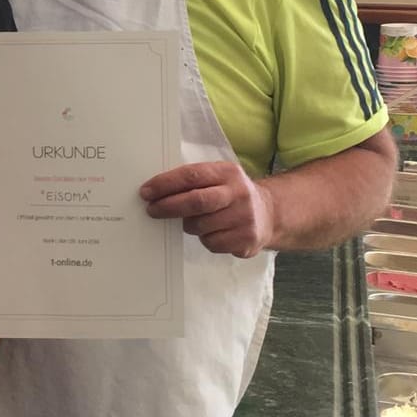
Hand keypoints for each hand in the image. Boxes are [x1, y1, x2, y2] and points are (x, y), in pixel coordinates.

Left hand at [140, 161, 276, 257]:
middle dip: (168, 206)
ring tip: (192, 221)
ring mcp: (245, 218)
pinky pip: (211, 243)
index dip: (165, 184)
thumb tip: (155, 190)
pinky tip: (211, 232)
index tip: (146, 192)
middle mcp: (239, 193)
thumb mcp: (219, 178)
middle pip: (196, 201)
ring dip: (188, 225)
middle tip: (152, 210)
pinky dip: (204, 239)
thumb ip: (193, 180)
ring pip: (200, 226)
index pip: (191, 175)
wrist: (269, 213)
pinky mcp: (246, 239)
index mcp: (228, 172)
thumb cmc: (232, 194)